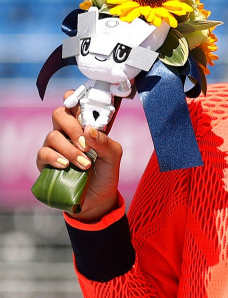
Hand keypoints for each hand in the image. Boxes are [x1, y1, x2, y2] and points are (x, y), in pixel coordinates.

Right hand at [36, 99, 122, 221]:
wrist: (98, 198)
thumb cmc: (106, 172)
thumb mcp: (114, 156)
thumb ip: (105, 142)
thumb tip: (89, 129)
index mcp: (84, 125)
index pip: (74, 104)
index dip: (75, 99)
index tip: (81, 107)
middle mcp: (67, 132)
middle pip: (59, 114)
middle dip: (72, 127)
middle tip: (86, 144)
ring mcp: (55, 146)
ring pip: (52, 135)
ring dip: (70, 149)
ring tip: (85, 164)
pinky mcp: (45, 161)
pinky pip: (43, 152)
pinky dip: (55, 158)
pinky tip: (66, 165)